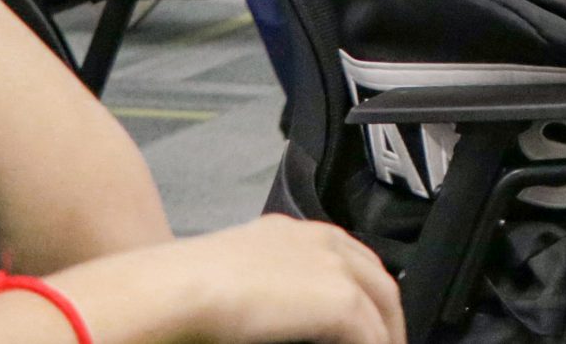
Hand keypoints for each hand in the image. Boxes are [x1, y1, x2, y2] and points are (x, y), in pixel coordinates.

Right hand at [58, 215, 403, 343]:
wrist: (178, 289)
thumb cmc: (181, 288)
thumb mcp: (230, 279)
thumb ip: (262, 288)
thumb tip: (269, 312)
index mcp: (292, 232)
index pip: (345, 257)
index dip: (360, 288)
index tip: (363, 315)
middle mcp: (321, 241)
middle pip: (374, 277)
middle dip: (384, 310)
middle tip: (384, 338)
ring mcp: (336, 267)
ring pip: (382, 303)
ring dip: (386, 331)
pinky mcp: (342, 300)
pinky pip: (373, 333)